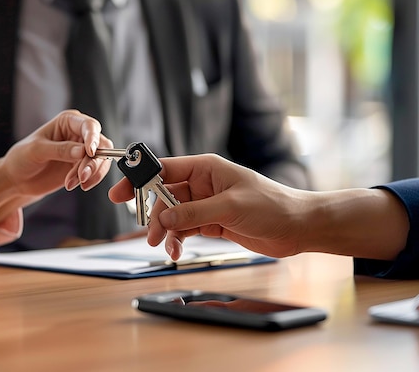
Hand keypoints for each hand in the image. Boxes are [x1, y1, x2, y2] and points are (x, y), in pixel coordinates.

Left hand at [1, 109, 113, 199]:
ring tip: (72, 183)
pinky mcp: (83, 166)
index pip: (89, 126)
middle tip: (82, 176)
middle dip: (93, 161)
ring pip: (101, 159)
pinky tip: (72, 185)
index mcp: (67, 121)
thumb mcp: (37, 151)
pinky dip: (89, 180)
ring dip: (91, 173)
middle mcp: (78, 133)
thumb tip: (83, 151)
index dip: (93, 138)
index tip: (90, 153)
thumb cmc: (22, 158)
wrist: (18, 179)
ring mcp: (82, 150)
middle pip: (100, 144)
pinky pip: (96, 172)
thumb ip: (60, 150)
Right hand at [108, 153, 306, 260]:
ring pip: (173, 215)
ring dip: (165, 230)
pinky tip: (177, 249)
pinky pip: (185, 229)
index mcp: (206, 168)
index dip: (140, 178)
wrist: (297, 227)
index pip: (165, 168)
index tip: (121, 191)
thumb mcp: (230, 207)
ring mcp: (206, 204)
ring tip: (164, 246)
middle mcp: (202, 184)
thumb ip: (194, 212)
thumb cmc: (272, 205)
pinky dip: (177, 239)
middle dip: (154, 214)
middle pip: (165, 195)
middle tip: (151, 233)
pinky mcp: (212, 222)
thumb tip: (163, 218)